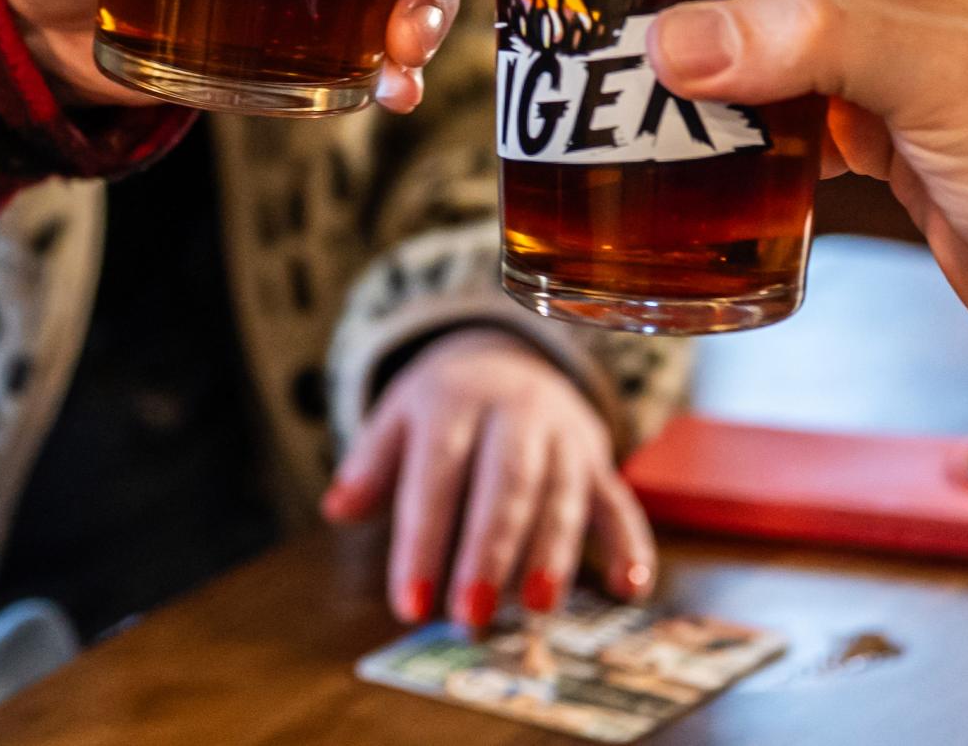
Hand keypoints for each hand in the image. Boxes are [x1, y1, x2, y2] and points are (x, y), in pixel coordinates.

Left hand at [321, 329, 652, 627]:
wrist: (510, 354)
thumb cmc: (444, 405)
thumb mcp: (399, 417)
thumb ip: (370, 464)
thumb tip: (338, 509)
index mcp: (454, 400)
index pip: (437, 475)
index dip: (423, 541)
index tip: (410, 604)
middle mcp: (515, 411)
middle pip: (506, 485)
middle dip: (490, 552)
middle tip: (472, 615)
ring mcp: (563, 435)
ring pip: (561, 496)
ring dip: (550, 555)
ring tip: (534, 610)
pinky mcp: (598, 459)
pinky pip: (619, 500)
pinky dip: (629, 543)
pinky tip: (628, 587)